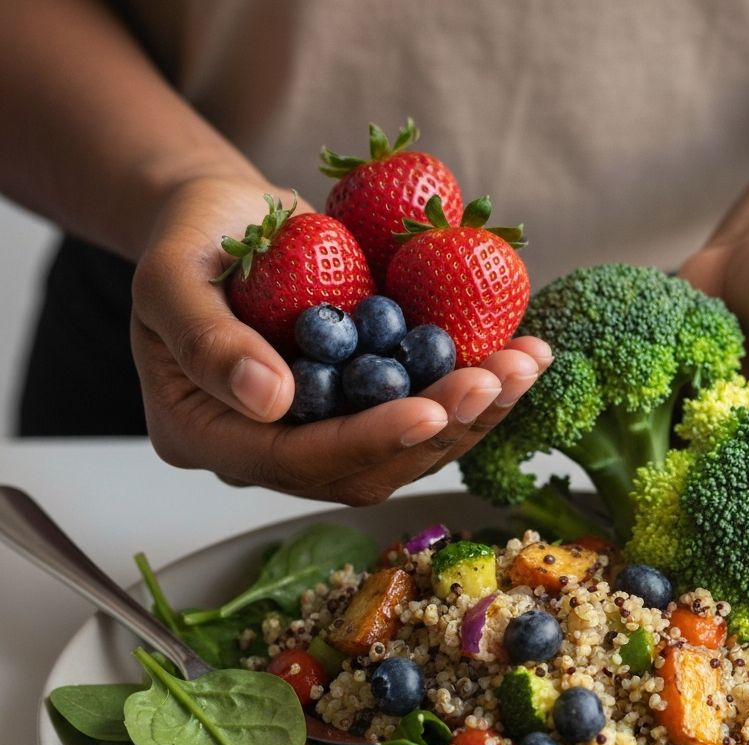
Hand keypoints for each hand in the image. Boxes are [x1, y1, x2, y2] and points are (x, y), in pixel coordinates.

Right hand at [130, 177, 549, 503]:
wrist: (227, 220)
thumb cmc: (189, 236)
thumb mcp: (170, 273)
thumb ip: (205, 341)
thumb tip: (269, 399)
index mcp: (208, 435)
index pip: (295, 459)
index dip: (368, 439)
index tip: (430, 408)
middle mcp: (272, 448)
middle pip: (365, 466)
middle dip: (439, 427)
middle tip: (497, 380)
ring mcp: (322, 430)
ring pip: (406, 446)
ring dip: (472, 411)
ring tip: (525, 364)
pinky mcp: (363, 404)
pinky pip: (422, 408)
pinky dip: (472, 386)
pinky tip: (518, 356)